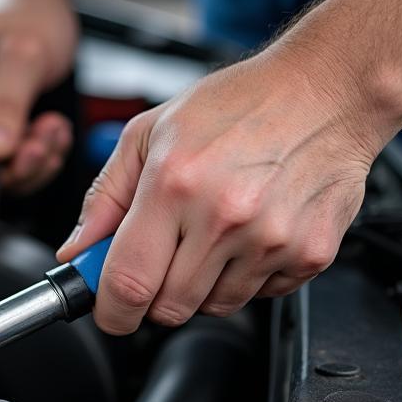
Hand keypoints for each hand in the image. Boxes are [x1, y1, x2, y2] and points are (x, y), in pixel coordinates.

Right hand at [0, 0, 76, 192]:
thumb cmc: (30, 10)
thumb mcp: (25, 54)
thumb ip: (7, 105)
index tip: (23, 162)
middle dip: (15, 161)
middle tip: (48, 142)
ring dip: (29, 158)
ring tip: (54, 129)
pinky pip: (4, 152)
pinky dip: (32, 151)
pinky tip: (50, 131)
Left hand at [56, 49, 384, 334]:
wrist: (326, 90)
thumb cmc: (238, 104)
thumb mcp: (148, 133)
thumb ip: (104, 198)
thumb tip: (75, 251)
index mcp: (174, 184)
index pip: (127, 283)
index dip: (110, 311)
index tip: (109, 310)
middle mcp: (224, 216)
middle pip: (169, 308)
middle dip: (154, 296)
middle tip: (163, 258)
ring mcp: (271, 239)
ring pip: (214, 307)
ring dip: (202, 286)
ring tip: (213, 234)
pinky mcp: (310, 253)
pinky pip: (260, 296)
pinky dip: (247, 278)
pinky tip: (250, 234)